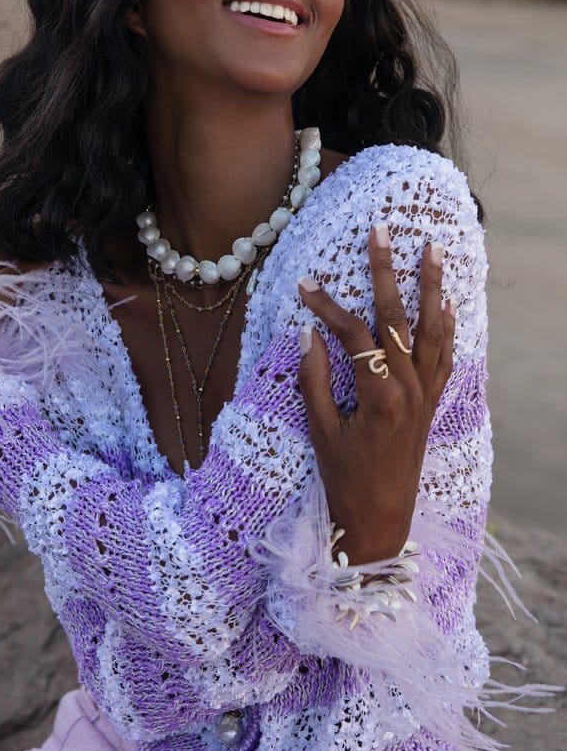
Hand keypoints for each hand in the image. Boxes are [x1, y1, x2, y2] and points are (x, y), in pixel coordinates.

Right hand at [297, 223, 455, 564]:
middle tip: (380, 231)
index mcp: (378, 395)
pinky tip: (445, 302)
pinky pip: (445, 356)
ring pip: (431, 329)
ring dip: (432, 287)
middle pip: (397, 317)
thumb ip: (313, 379)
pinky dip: (446, 326)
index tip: (305, 285)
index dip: (327, 307)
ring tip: (432, 249)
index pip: (353, 335)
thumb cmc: (344, 478)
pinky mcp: (432, 402)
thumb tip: (307, 332)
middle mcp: (410, 388)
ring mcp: (426, 394)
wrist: (380, 519)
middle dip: (387, 271)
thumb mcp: (320, 430)